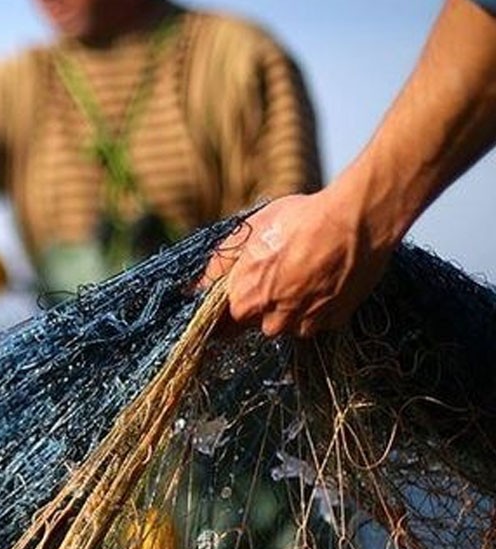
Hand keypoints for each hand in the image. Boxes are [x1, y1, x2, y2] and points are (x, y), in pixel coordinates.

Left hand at [203, 191, 395, 337]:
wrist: (354, 221)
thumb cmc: (296, 221)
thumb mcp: (247, 233)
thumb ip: (219, 265)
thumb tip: (195, 287)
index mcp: (244, 302)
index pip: (222, 327)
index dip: (224, 316)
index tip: (230, 305)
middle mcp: (273, 322)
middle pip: (258, 322)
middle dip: (262, 303)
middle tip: (276, 271)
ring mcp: (306, 324)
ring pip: (288, 323)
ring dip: (290, 306)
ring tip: (303, 271)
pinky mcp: (335, 321)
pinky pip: (317, 320)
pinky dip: (317, 305)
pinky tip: (323, 278)